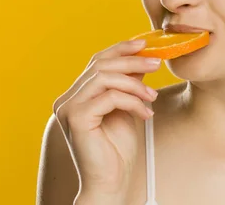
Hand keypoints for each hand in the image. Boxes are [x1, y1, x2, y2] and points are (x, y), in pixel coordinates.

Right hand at [53, 39, 161, 197]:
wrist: (112, 180)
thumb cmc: (118, 148)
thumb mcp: (128, 106)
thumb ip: (129, 83)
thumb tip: (143, 57)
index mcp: (77, 94)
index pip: (98, 61)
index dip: (121, 49)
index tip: (145, 44)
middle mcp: (67, 98)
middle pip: (101, 65)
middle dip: (133, 61)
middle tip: (157, 64)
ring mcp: (68, 108)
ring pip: (105, 78)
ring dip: (135, 84)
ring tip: (153, 97)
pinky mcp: (76, 118)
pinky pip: (109, 97)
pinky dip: (132, 101)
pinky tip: (145, 114)